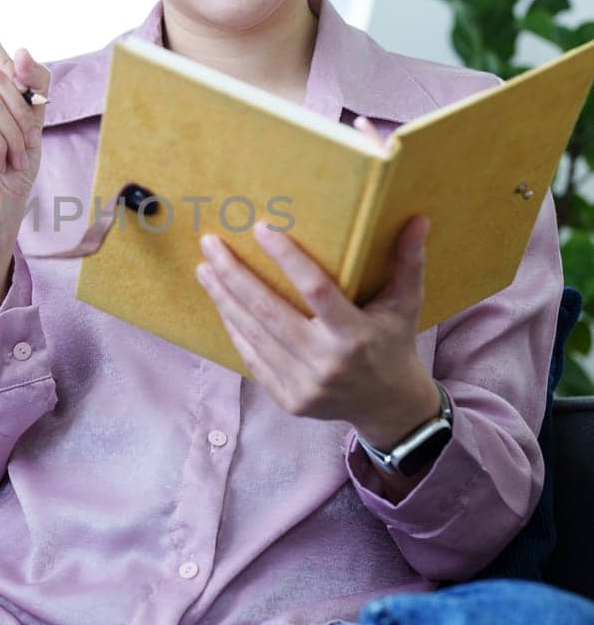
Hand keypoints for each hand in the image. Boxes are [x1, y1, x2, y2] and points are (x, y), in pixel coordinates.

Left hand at [194, 115, 438, 440]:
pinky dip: (234, 328)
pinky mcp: (289, 399)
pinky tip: (220, 303)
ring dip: (225, 299)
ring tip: (206, 268)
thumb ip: (408, 261)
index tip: (261, 228)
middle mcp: (327, 362)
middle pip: (269, 311)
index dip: (287, 258)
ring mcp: (305, 385)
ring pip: (254, 334)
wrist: (388, 406)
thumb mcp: (406, 304)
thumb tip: (418, 219)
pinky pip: (252, 358)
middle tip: (211, 244)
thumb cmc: (393, 343)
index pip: (316, 289)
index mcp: (356, 335)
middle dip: (235, 275)